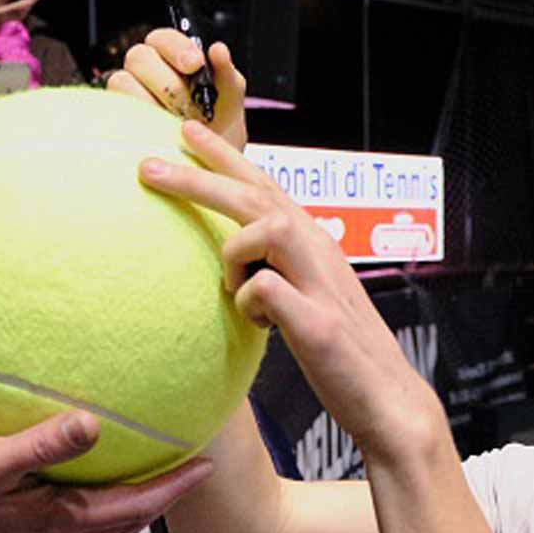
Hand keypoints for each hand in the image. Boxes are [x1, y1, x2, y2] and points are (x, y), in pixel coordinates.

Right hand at [0, 411, 213, 532]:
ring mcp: (33, 531)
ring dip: (132, 498)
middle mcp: (52, 531)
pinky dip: (98, 496)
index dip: (172, 489)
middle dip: (162, 497)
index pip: (131, 507)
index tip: (206, 467)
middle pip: (124, 519)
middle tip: (192, 468)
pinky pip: (74, 511)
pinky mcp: (15, 523)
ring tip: (153, 468)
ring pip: (100, 519)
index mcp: (55, 519)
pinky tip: (87, 471)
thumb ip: (40, 445)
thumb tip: (92, 424)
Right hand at [107, 29, 248, 149]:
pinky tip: (159, 131)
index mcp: (172, 58)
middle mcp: (148, 72)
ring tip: (175, 122)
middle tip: (188, 106)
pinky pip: (117, 109)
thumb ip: (227, 74)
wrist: (210, 164)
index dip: (176, 48)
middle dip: (167, 82)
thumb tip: (218, 50)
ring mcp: (130, 94)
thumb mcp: (230, 101)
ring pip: (123, 81)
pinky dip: (137, 118)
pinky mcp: (119, 118)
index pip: (163, 38)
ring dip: (150, 102)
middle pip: (139, 57)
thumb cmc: (218, 128)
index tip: (194, 64)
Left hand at [136, 122, 442, 459]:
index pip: (265, 185)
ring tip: (234, 289)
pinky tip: (263, 327)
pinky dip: (249, 306)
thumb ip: (276, 269)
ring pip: (264, 228)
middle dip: (198, 175)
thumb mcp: (306, 296)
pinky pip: (263, 291)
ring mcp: (320, 283)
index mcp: (314, 242)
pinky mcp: (317, 322)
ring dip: (234, 254)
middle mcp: (320, 249)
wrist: (387, 400)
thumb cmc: (340, 352)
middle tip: (146, 165)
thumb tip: (233, 256)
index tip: (186, 132)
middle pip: (256, 194)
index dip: (226, 158)